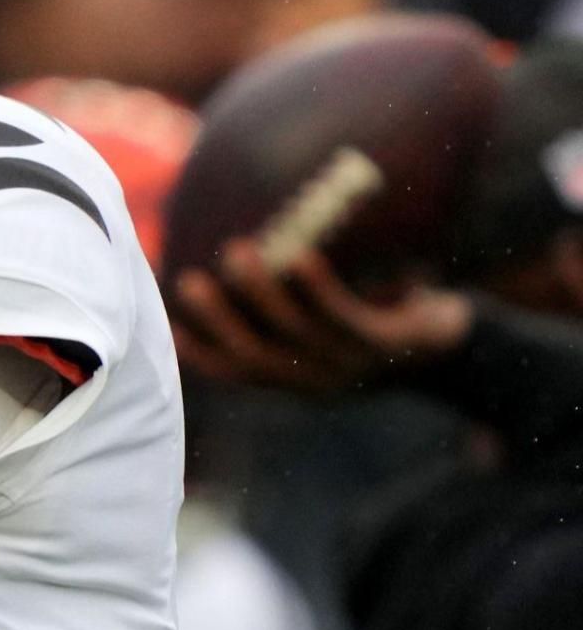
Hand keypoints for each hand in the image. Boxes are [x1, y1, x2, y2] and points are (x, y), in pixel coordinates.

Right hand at [170, 237, 472, 392]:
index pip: (237, 374)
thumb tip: (231, 260)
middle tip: (189, 281)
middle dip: (219, 318)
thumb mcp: (328, 326)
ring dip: (261, 291)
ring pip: (294, 330)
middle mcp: (318, 380)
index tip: (168, 324)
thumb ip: (287, 310)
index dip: (200, 353)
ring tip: (238, 249)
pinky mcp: (385, 344)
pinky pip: (343, 315)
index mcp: (297, 379)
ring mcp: (352, 365)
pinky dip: (316, 286)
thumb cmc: (381, 324)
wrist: (461, 347)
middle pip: (256, 354)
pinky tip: (299, 256)